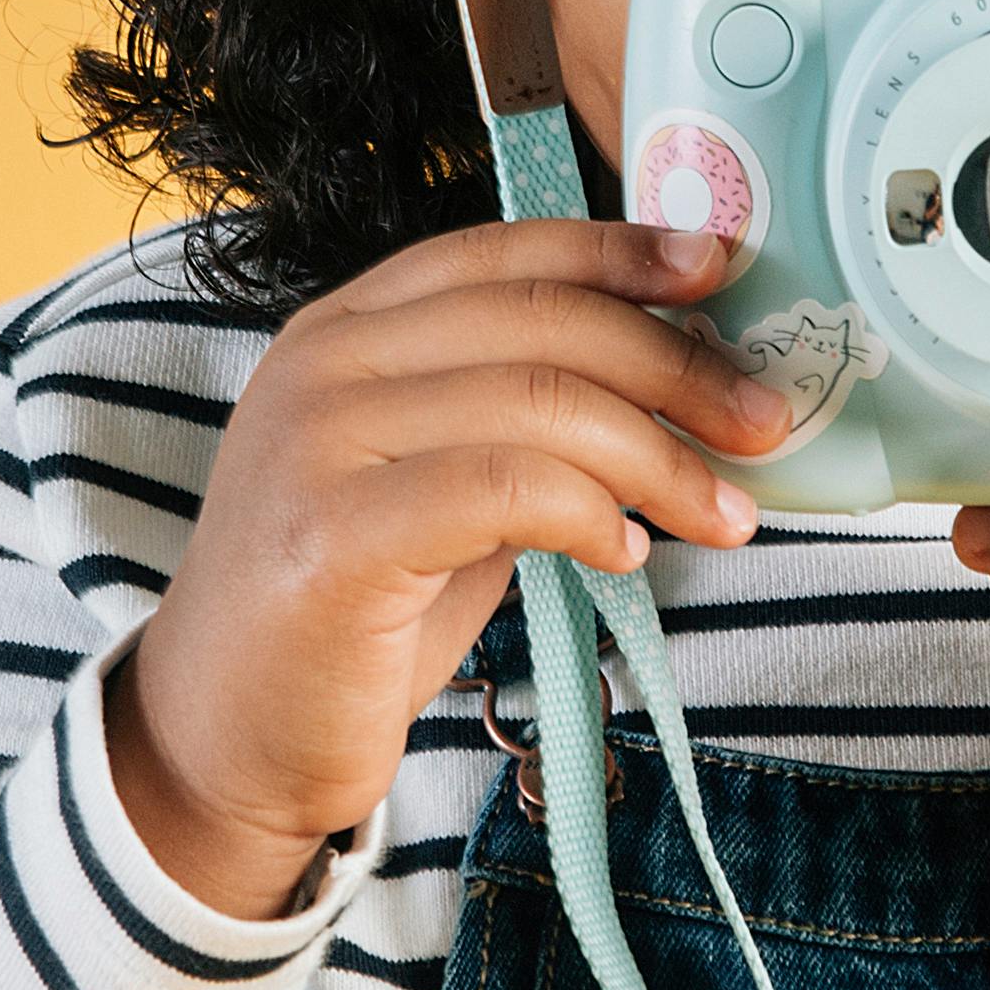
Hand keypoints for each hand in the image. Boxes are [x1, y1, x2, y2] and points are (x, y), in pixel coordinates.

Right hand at [104, 220, 787, 915]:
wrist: (225, 738)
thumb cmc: (351, 613)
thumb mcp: (439, 483)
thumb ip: (520, 420)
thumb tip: (677, 385)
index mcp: (349, 328)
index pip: (506, 251)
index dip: (623, 253)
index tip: (721, 272)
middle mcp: (326, 362)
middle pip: (542, 319)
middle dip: (678, 367)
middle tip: (764, 423)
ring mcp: (319, 441)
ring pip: (538, 399)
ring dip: (660, 457)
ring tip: (724, 513)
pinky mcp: (334, 533)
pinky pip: (502, 488)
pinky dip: (588, 513)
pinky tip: (626, 553)